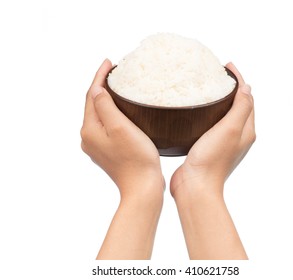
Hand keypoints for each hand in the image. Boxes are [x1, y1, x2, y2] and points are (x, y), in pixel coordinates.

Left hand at [81, 59, 163, 258]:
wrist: (142, 187)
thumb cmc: (136, 158)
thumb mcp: (120, 127)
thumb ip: (105, 106)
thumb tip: (96, 90)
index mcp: (89, 130)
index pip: (91, 95)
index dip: (99, 77)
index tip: (109, 62)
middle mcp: (89, 138)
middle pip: (93, 105)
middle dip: (101, 86)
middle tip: (114, 71)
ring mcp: (98, 146)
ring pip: (100, 116)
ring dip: (107, 100)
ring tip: (118, 87)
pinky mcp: (108, 151)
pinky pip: (107, 126)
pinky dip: (112, 114)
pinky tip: (121, 111)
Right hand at [171, 62, 255, 196]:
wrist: (195, 187)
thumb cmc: (212, 160)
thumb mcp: (230, 129)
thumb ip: (241, 108)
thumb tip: (247, 88)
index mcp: (246, 131)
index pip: (247, 99)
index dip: (239, 80)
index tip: (227, 66)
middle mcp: (237, 137)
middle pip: (238, 106)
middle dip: (230, 89)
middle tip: (215, 75)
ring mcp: (222, 143)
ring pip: (223, 116)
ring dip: (218, 101)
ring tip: (205, 89)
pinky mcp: (207, 147)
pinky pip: (210, 125)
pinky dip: (207, 114)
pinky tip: (195, 112)